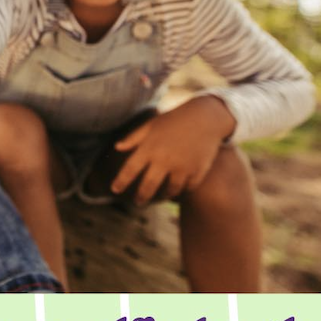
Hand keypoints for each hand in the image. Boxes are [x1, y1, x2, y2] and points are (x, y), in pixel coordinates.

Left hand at [111, 97, 234, 204]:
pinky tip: (179, 189)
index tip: (114, 190)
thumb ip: (134, 138)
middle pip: (148, 186)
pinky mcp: (198, 171)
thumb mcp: (152, 125)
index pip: (130, 169)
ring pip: (170, 191)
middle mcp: (164, 159)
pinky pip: (188, 188)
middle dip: (141, 197)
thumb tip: (117, 148)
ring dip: (164, 195)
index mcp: (150, 147)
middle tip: (138, 202)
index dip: (121, 181)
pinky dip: (183, 190)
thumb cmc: (175, 119)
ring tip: (161, 196)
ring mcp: (182, 167)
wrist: (206, 117)